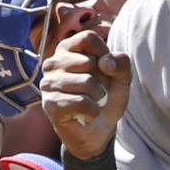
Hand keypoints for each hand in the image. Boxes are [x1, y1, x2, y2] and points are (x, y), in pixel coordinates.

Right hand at [40, 30, 131, 158]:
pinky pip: (82, 102)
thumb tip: (105, 62)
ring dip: (99, 97)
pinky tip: (86, 114)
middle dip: (103, 80)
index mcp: (67, 50)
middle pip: (89, 61)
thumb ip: (121, 63)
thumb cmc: (106, 99)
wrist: (98, 131)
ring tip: (92, 102)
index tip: (106, 69)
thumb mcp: (121, 78)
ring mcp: (49, 84)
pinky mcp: (50, 105)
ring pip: (87, 82)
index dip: (104, 53)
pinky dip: (93, 111)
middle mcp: (53, 63)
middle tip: (97, 91)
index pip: (88, 38)